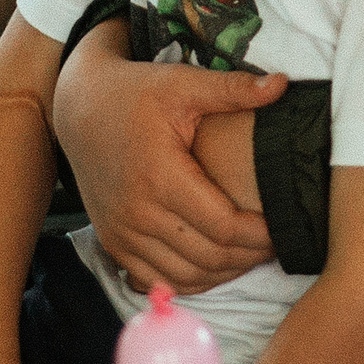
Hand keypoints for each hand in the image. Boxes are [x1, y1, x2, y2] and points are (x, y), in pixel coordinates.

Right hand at [54, 20, 284, 293]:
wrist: (79, 109)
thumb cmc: (135, 93)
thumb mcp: (182, 83)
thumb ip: (233, 89)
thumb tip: (283, 84)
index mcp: (159, 176)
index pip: (223, 226)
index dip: (259, 234)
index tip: (283, 226)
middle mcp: (136, 212)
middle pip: (208, 257)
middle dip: (249, 256)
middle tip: (276, 242)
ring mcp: (121, 232)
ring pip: (185, 276)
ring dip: (224, 273)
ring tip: (251, 254)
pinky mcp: (113, 242)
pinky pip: (158, 281)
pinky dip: (192, 281)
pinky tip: (215, 265)